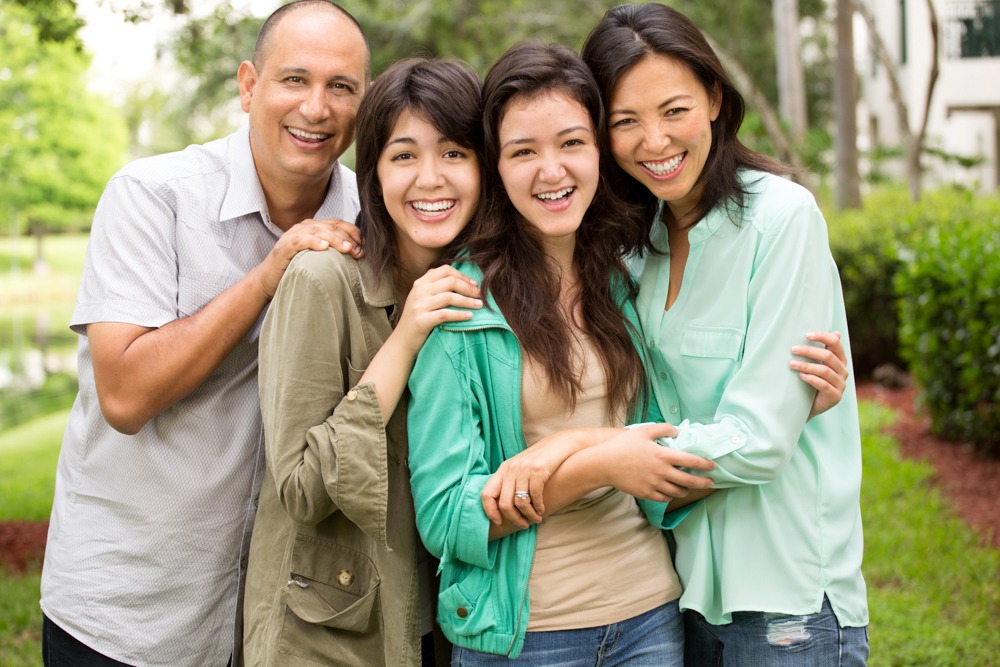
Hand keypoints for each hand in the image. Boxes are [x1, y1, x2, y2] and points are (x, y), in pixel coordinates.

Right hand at [254, 218, 362, 299]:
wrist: (268, 280)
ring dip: (335, 239)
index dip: (353, 232)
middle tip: (359, 251)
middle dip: (348, 238)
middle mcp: (304, 227)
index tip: (364, 245)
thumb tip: (358, 254)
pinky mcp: (284, 247)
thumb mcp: (318, 258)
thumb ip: (333, 252)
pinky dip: (313, 242)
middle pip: (330, 227)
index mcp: (314, 227)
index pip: (337, 224)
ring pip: (318, 231)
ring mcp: (293, 235)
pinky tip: (324, 247)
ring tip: (348, 249)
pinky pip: (300, 241)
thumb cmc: (296, 269)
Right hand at [394, 266, 481, 349]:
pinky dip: (460, 314)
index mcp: (421, 283)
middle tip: (480, 295)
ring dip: (467, 301)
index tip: (474, 283)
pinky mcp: (422, 320)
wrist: (402, 340)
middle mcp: (419, 291)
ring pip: (449, 297)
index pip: (445, 270)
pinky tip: (470, 316)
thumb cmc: (418, 319)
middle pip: (450, 282)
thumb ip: (436, 288)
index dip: (462, 275)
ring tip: (479, 305)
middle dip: (468, 287)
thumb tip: (463, 281)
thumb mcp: (423, 298)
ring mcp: (419, 305)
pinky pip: (445, 314)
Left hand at [481, 428, 616, 526]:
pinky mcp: (538, 470)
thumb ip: (510, 484)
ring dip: (529, 515)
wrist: (558, 445)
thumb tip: (504, 509)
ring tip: (536, 519)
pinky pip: (534, 496)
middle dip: (514, 519)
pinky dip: (538, 507)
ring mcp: (523, 469)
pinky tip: (542, 510)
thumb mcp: (519, 469)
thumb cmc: (538, 461)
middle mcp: (510, 469)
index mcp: (502, 470)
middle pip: (504, 503)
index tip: (499, 522)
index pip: (486, 494)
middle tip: (523, 525)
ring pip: (520, 502)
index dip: (490, 511)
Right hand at [598, 423, 714, 502]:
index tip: (713, 466)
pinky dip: (670, 496)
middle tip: (710, 483)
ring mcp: (654, 484)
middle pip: (689, 481)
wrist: (604, 464)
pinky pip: (664, 498)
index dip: (705, 464)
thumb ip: (663, 428)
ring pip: (677, 492)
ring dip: (686, 490)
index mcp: (663, 455)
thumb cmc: (623, 445)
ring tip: (688, 487)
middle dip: (703, 482)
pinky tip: (671, 492)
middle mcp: (661, 471)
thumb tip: (678, 431)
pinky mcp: (646, 493)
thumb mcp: (643, 431)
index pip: (691, 461)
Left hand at [792, 331, 848, 419]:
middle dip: (809, 351)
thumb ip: (822, 349)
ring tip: (792, 364)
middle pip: (828, 356)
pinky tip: (801, 376)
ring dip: (806, 365)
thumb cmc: (810, 381)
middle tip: (793, 349)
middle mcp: (843, 371)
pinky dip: (812, 379)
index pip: (835, 343)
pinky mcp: (835, 397)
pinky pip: (824, 385)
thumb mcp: (815, 364)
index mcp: (840, 360)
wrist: (807, 406)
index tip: (806, 335)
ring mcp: (841, 385)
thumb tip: (837, 332)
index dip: (822, 336)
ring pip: (825, 371)